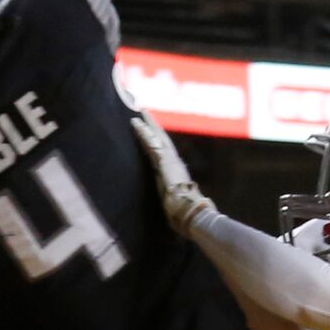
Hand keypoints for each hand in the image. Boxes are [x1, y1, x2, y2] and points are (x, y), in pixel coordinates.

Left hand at [131, 113, 211, 232]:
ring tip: (140, 112)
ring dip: (148, 125)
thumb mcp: (180, 209)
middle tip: (146, 113)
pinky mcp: (163, 162)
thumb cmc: (188, 217)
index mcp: (177, 176)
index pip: (166, 156)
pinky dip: (143, 132)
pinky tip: (135, 123)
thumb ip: (179, 205)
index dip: (159, 143)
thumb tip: (184, 211)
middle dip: (154, 127)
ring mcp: (170, 161)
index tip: (153, 134)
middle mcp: (175, 165)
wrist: (194, 215)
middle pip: (163, 141)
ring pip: (157, 138)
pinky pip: (150, 143)